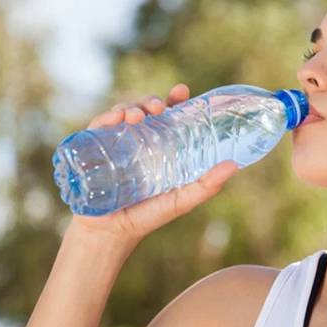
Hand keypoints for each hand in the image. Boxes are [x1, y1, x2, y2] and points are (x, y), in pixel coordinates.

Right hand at [70, 83, 239, 242]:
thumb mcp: (180, 200)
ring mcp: (114, 143)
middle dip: (152, 101)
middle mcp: (137, 142)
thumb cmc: (145, 218)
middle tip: (159, 107)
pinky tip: (117, 118)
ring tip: (138, 116)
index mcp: (158, 148)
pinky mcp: (92, 149)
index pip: (167, 118)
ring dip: (131, 106)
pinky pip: (98, 125)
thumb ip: (206, 185)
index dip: (174, 101)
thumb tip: (234, 165)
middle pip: (145, 111)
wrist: (110, 234)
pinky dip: (107, 116)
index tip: (181, 91)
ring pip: (123, 114)